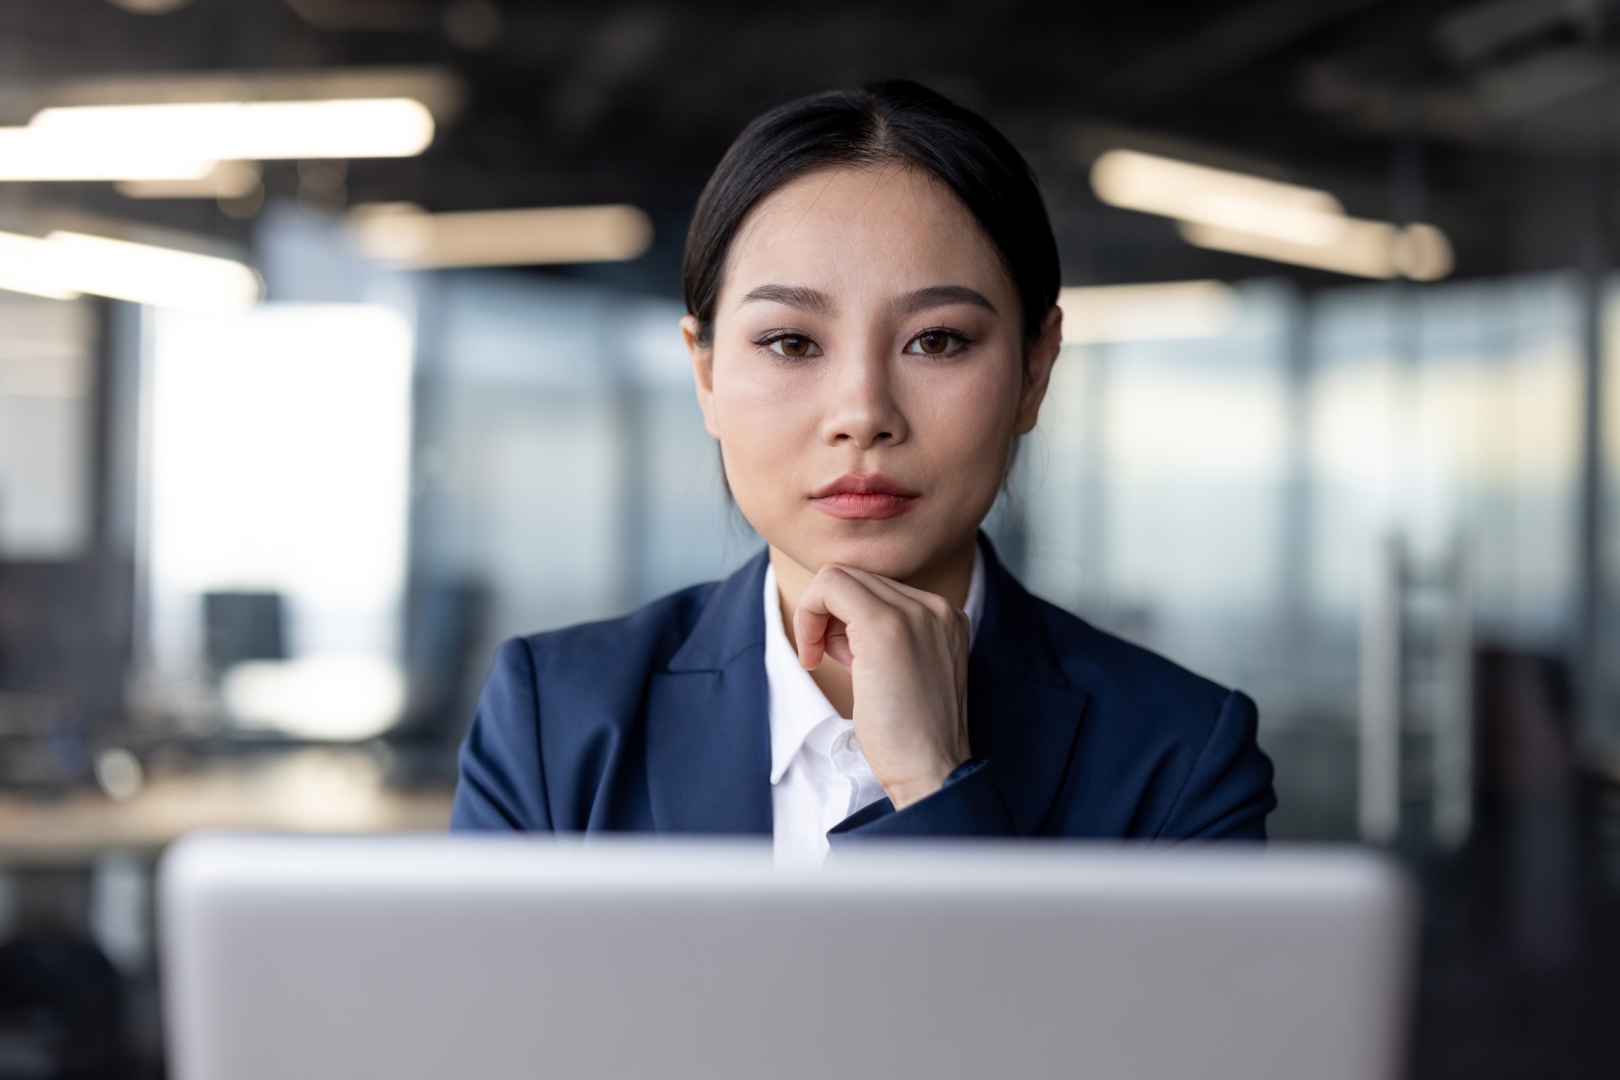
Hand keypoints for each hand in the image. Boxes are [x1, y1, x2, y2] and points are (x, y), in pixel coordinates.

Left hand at [793, 564, 970, 808]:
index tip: (840, 655)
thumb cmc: (910, 734)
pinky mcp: (886, 626)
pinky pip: (829, 586)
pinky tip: (814, 658)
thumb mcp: (901, 671)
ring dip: (817, 617)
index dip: (845, 616)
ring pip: (838, 576)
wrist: (931, 771)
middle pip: (856, 576)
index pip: (876, 586)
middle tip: (826, 658)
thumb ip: (877, 636)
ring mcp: (915, 613)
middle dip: (827, 614)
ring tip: (829, 661)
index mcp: (944, 615)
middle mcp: (935, 606)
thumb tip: (834, 616)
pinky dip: (808, 617)